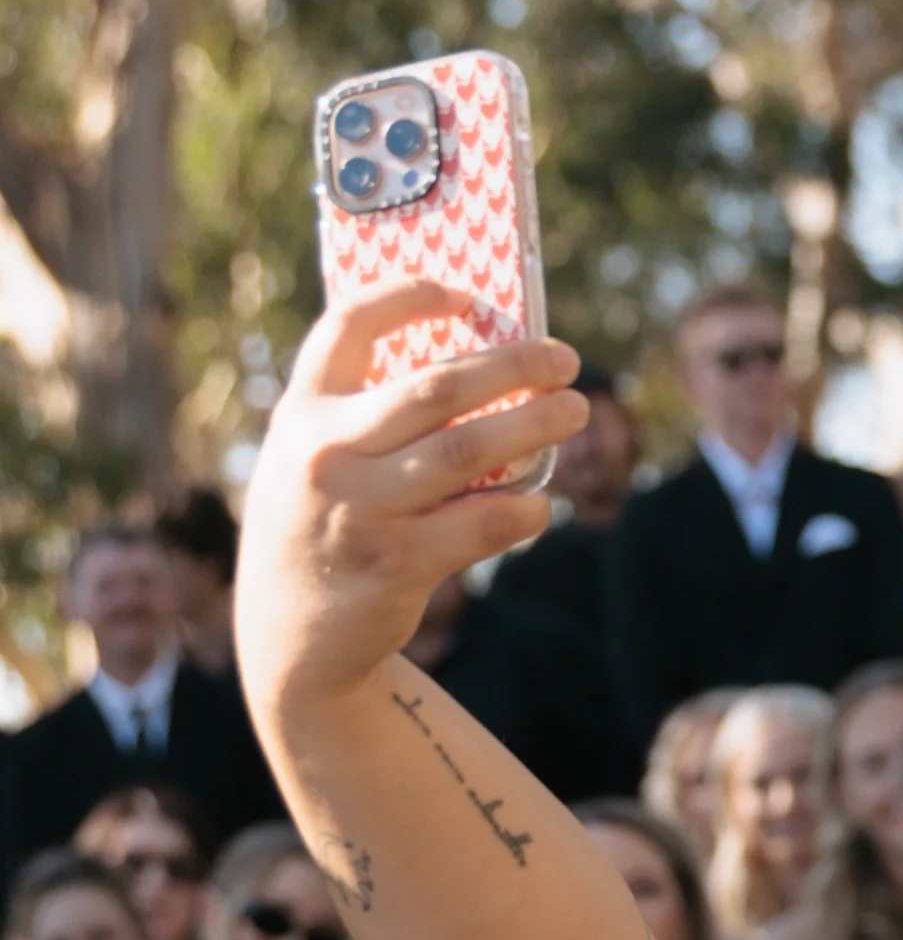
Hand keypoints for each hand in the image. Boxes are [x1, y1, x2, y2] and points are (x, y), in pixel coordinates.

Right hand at [235, 286, 583, 720]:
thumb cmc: (323, 534)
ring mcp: (361, 510)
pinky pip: (483, 522)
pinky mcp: (398, 564)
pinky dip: (524, 508)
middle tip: (565, 360)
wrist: (291, 644)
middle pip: (438, 385)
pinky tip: (540, 503)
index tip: (465, 295)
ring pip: (471, 449)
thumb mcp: (315, 465)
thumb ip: (366, 421)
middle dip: (514, 363)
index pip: (348, 325)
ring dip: (536, 423)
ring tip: (574, 412)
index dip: (409, 297)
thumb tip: (482, 377)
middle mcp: (326, 455)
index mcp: (302, 414)